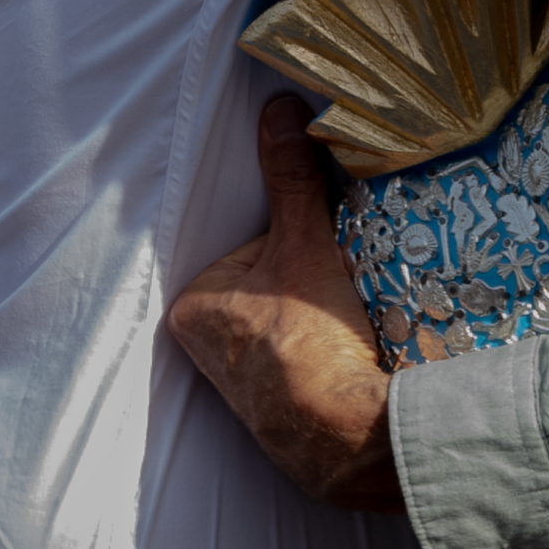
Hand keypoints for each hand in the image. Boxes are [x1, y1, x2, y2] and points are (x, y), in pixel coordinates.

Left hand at [167, 96, 402, 512]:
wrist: (349, 437)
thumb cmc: (309, 343)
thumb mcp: (303, 245)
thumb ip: (292, 179)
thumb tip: (282, 110)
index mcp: (193, 307)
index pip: (248, 245)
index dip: (293, 238)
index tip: (321, 250)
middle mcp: (209, 351)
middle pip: (271, 281)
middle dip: (306, 276)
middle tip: (337, 284)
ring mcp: (247, 385)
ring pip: (294, 317)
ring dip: (325, 311)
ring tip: (351, 315)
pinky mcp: (284, 410)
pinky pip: (311, 356)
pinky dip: (333, 346)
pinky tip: (355, 348)